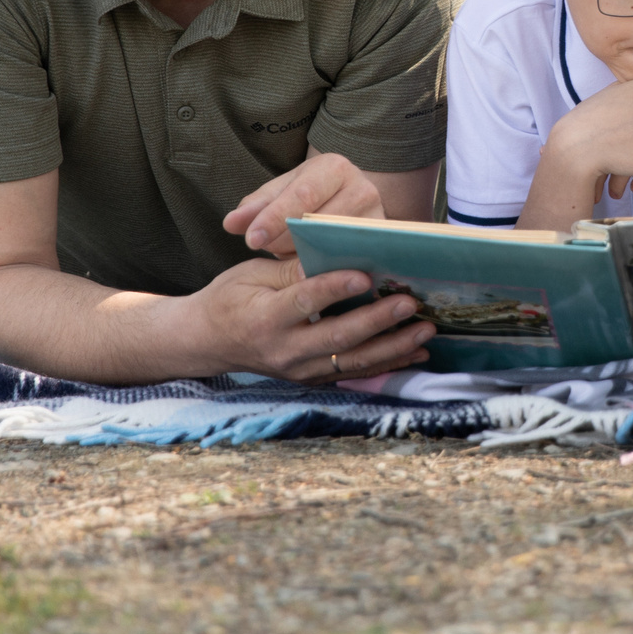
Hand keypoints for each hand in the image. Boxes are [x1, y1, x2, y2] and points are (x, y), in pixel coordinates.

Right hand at [187, 256, 436, 381]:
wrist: (207, 342)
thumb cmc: (231, 299)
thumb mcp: (251, 275)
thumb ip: (291, 270)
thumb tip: (332, 255)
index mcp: (264, 318)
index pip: (305, 302)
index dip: (335, 289)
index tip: (365, 275)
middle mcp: (283, 350)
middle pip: (337, 338)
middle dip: (378, 322)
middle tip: (410, 303)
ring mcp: (299, 370)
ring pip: (352, 361)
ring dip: (393, 347)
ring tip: (425, 329)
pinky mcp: (311, 378)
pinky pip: (353, 372)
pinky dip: (387, 363)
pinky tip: (415, 352)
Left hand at [222, 152, 381, 256]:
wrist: (341, 202)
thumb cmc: (304, 197)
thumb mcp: (277, 195)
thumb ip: (253, 208)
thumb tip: (231, 223)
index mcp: (335, 167)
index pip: (303, 195)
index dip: (275, 218)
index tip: (251, 241)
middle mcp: (364, 187)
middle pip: (322, 222)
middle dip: (289, 241)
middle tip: (266, 252)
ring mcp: (378, 217)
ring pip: (339, 245)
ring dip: (308, 257)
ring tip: (286, 260)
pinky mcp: (384, 245)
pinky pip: (354, 262)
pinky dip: (329, 270)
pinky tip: (308, 276)